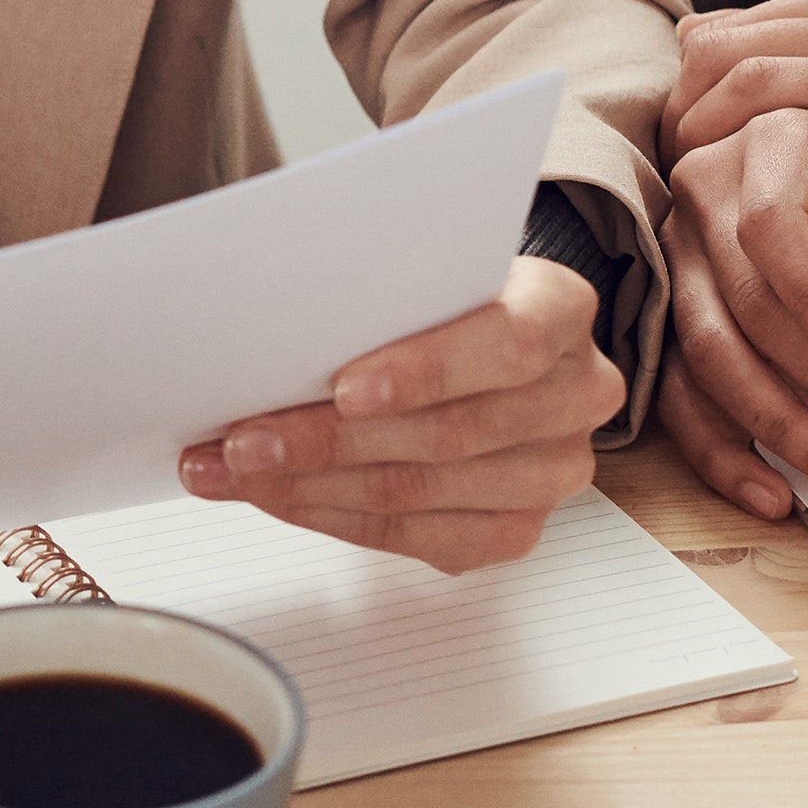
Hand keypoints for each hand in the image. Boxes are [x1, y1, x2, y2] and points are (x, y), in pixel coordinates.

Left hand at [176, 254, 614, 569]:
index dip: (425, 371)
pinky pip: (414, 538)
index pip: (509, 343)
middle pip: (448, 432)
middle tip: (241, 440)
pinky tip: (276, 498)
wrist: (483, 340)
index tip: (341, 387)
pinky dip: (332, 517)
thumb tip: (274, 329)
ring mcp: (550, 471)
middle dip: (327, 440)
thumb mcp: (426, 269)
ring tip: (233, 469)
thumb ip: (382, 292)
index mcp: (561, 310)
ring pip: (420, 492)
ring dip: (310, 486)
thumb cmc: (445, 300)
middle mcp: (574, 395)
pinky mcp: (514, 528)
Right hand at [651, 110, 807, 517]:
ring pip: (709, 359)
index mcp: (768, 143)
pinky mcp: (666, 317)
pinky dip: (721, 451)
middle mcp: (704, 196)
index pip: (774, 228)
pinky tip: (772, 491)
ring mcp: (676, 259)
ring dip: (781, 430)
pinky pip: (678, 393)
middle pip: (746, 309)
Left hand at [665, 0, 807, 316]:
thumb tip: (690, 30)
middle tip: (667, 181)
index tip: (677, 157)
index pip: (737, 22)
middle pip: (723, 36)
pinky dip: (724, 139)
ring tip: (685, 192)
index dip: (691, 93)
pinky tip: (718, 193)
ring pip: (733, 60)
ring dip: (691, 129)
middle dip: (682, 109)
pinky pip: (767, 92)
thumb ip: (803, 67)